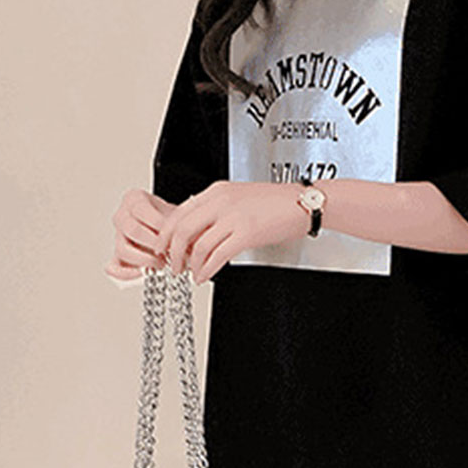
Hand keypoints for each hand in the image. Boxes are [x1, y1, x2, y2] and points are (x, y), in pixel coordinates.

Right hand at [107, 187, 176, 282]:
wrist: (171, 229)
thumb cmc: (171, 220)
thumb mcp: (176, 213)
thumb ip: (177, 223)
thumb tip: (185, 241)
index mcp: (133, 200)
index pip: (141, 210)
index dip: (159, 225)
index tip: (173, 234)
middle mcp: (122, 217)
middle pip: (132, 230)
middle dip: (155, 243)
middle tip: (169, 250)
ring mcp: (118, 237)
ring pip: (123, 249)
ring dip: (144, 259)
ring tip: (161, 262)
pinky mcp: (118, 257)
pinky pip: (114, 268)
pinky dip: (126, 274)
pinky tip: (142, 273)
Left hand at [157, 181, 310, 283]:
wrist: (302, 203)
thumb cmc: (275, 203)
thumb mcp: (239, 198)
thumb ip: (217, 209)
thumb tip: (198, 228)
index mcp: (216, 191)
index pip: (180, 212)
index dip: (167, 234)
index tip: (164, 248)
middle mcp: (221, 201)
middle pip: (182, 229)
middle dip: (172, 251)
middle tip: (172, 265)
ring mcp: (233, 217)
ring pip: (198, 245)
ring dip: (190, 264)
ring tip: (190, 274)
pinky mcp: (246, 233)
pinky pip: (218, 255)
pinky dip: (207, 269)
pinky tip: (204, 276)